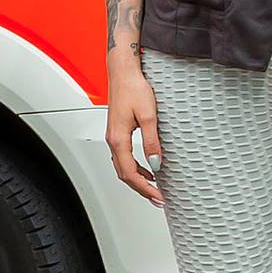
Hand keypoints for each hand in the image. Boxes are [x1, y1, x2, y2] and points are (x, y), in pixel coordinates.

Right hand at [106, 58, 163, 205]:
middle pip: (124, 174)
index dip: (144, 188)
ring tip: (153, 189)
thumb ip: (152, 142)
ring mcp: (114, 137)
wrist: (123, 73)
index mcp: (118, 139)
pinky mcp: (118, 132)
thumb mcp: (148, 116)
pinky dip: (135, 168)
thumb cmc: (133, 89)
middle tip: (157, 199)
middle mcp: (113, 140)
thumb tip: (156, 163)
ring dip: (138, 180)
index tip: (158, 197)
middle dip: (141, 189)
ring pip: (122, 167)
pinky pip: (123, 157)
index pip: (130, 173)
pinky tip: (147, 169)